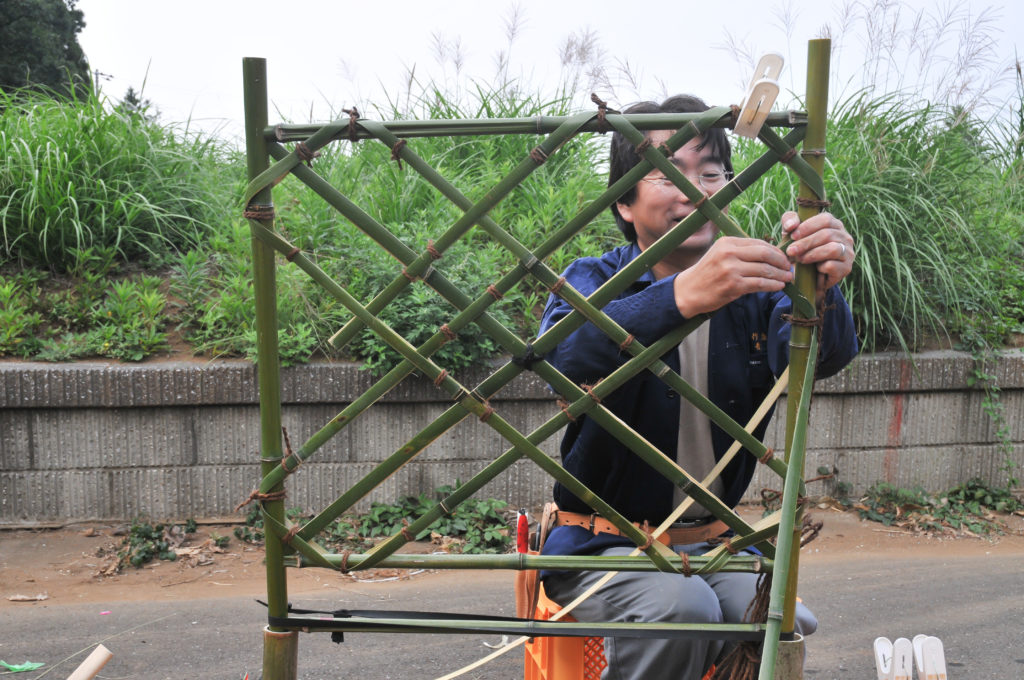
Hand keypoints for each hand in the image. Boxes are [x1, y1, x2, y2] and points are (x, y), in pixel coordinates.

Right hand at [673, 236, 792, 316]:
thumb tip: (770, 253)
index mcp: (727, 243)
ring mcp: (731, 270)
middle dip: (781, 261)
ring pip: (765, 270)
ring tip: (788, 279)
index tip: (784, 258)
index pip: (759, 243)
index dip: (776, 251)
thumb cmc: (707, 274)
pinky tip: (779, 286)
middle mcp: (729, 254)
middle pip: (765, 254)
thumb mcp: (720, 255)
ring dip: (780, 275)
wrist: (688, 291)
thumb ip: (741, 251)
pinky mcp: (733, 286)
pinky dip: (773, 285)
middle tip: (789, 268)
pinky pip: (760, 284)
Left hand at [781, 211, 853, 298]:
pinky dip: (820, 267)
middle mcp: (845, 237)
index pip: (826, 219)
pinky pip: (832, 265)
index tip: (793, 236)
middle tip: (791, 251)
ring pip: (833, 249)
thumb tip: (791, 225)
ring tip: (800, 259)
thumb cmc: (800, 250)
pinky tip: (814, 269)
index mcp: (834, 225)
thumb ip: (789, 220)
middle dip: (806, 243)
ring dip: (812, 254)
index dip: (808, 227)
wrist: (806, 277)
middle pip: (827, 234)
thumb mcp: (792, 233)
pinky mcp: (846, 268)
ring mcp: (848, 252)